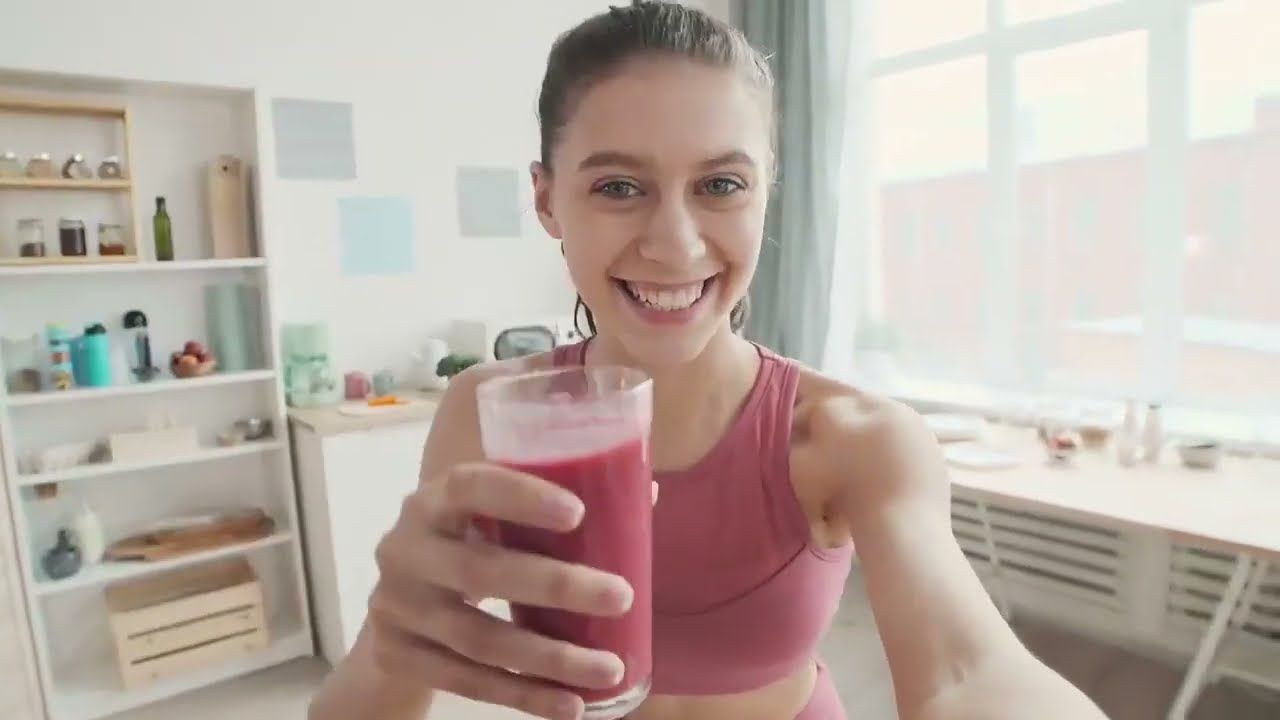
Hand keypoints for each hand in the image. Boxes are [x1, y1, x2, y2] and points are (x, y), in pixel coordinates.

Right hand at [367, 462, 634, 719]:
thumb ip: (550, 504)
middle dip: (556, 586)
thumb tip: (643, 495)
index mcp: (431, 503)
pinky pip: (468, 682)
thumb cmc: (466, 544)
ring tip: (610, 669)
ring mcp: (397, 609)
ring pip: (479, 639)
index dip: (521, 497)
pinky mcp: (400, 657)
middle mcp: (405, 552)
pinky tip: (571, 705)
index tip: (578, 513)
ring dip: (551, 658)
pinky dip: (524, 696)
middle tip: (622, 597)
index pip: (469, 487)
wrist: (395, 607)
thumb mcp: (486, 517)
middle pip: (478, 571)